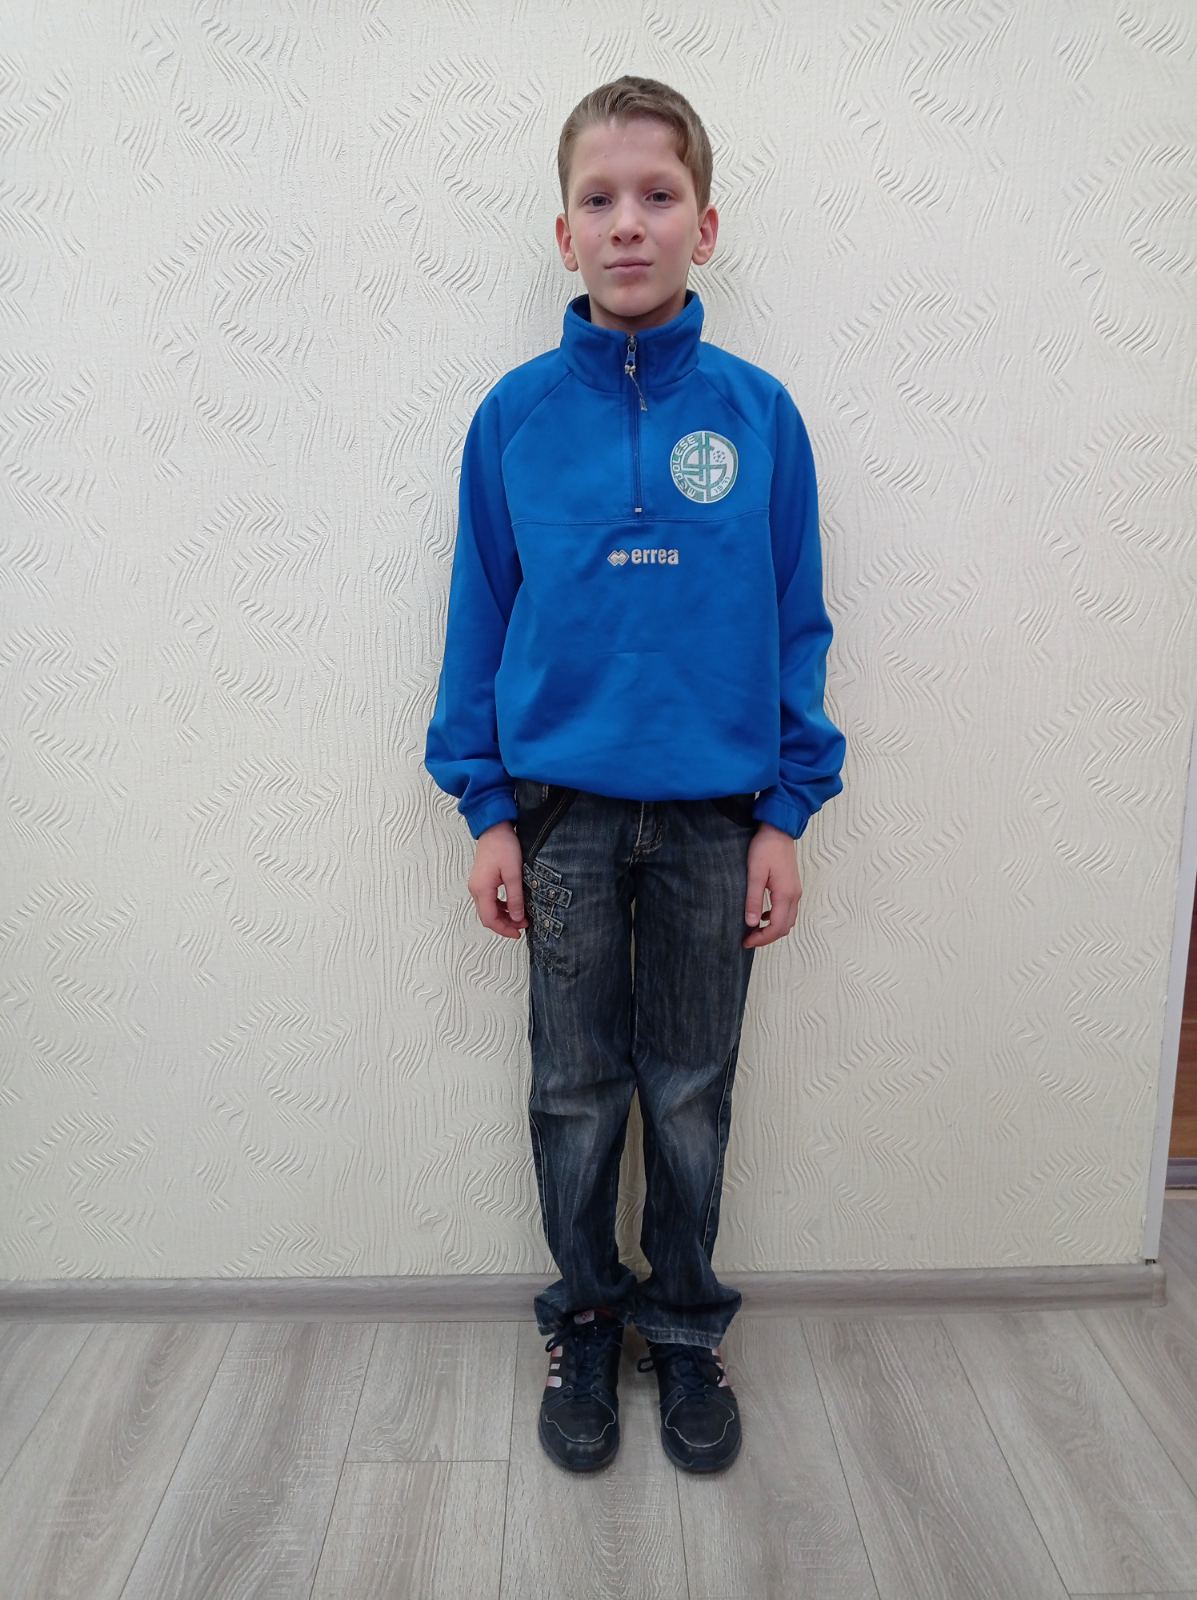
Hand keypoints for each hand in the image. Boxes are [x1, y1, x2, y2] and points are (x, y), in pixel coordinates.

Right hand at [468, 820, 527, 939]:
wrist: (494, 828)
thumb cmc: (503, 846)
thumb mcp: (514, 873)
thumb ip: (515, 897)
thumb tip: (517, 918)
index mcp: (481, 889)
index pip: (490, 919)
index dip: (504, 929)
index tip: (518, 932)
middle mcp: (475, 889)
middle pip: (487, 917)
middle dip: (504, 924)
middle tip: (522, 926)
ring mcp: (476, 885)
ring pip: (488, 910)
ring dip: (503, 916)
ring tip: (520, 916)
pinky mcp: (481, 881)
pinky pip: (488, 901)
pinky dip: (500, 907)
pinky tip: (512, 905)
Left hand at [742, 822, 802, 947]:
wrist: (778, 830)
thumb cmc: (765, 848)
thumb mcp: (755, 874)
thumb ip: (753, 899)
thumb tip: (752, 923)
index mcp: (785, 895)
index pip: (776, 927)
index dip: (761, 939)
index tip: (746, 941)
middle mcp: (794, 896)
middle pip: (784, 927)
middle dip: (767, 937)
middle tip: (748, 939)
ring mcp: (795, 891)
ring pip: (787, 920)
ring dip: (772, 929)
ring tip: (754, 930)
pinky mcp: (793, 887)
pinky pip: (787, 911)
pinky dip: (776, 918)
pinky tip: (762, 914)